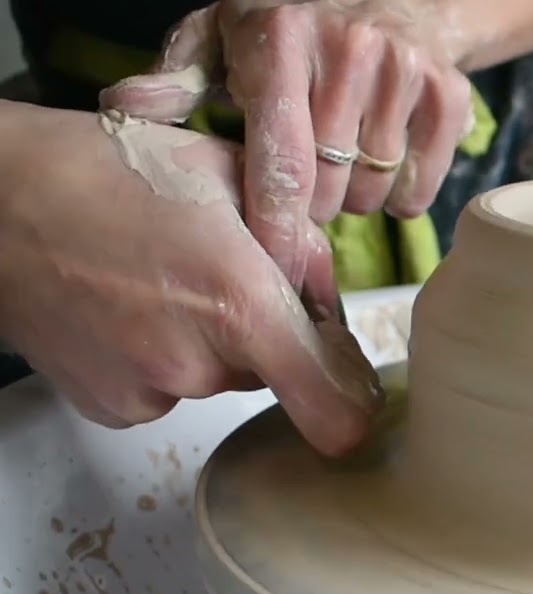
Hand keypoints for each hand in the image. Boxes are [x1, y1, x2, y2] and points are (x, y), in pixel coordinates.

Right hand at [0, 102, 382, 455]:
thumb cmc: (107, 172)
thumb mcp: (228, 176)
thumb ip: (299, 243)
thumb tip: (329, 297)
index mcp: (241, 305)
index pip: (331, 409)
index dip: (352, 405)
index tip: (352, 393)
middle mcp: (197, 363)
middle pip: (274, 374)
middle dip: (267, 332)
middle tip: (223, 274)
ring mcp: (148, 391)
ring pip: (218, 377)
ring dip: (211, 341)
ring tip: (161, 280)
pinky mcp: (110, 407)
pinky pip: (168, 389)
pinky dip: (161, 356)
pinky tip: (128, 307)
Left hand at [100, 0, 476, 289]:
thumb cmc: (294, 30)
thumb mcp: (226, 39)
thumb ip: (178, 79)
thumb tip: (126, 109)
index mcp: (283, 38)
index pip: (282, 161)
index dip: (275, 227)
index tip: (270, 274)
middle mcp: (350, 49)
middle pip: (328, 189)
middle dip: (310, 206)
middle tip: (303, 184)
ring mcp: (406, 71)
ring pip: (373, 192)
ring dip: (354, 199)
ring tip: (342, 164)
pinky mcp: (451, 95)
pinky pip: (419, 187)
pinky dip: (401, 196)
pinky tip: (384, 165)